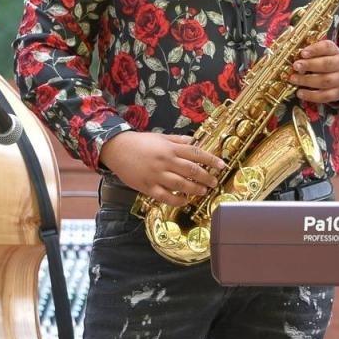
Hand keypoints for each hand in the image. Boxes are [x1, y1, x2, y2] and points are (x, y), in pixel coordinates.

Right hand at [100, 131, 225, 206]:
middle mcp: (166, 161)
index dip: (211, 160)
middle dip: (206, 177)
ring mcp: (157, 175)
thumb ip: (177, 140)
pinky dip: (177, 200)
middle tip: (214, 182)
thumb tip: (193, 141)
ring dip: (195, 189)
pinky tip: (185, 201)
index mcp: (170, 148)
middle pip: (191, 171)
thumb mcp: (160, 137)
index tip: (222, 165)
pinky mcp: (147, 186)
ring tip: (203, 191)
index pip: (196, 153)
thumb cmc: (139, 142)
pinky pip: (165, 196)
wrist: (116, 149)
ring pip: (181, 185)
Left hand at [289, 39, 338, 103]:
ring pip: (325, 81)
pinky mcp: (337, 93)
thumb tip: (291, 52)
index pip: (327, 47)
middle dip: (309, 65)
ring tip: (293, 79)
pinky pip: (324, 96)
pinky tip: (300, 93)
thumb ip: (309, 52)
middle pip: (326, 64)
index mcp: (334, 52)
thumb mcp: (322, 54)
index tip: (302, 53)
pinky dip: (311, 95)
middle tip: (295, 66)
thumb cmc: (326, 62)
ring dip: (307, 80)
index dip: (315, 49)